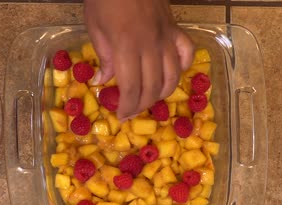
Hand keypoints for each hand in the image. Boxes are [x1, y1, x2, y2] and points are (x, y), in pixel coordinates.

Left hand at [84, 0, 193, 119]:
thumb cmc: (104, 0)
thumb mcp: (95, 29)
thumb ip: (104, 58)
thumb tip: (102, 81)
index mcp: (127, 47)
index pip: (132, 87)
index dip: (128, 107)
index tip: (122, 117)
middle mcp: (150, 45)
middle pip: (153, 86)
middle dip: (142, 105)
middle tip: (132, 111)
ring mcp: (166, 36)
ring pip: (173, 74)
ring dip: (162, 92)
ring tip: (150, 99)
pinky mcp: (175, 27)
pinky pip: (186, 52)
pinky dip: (183, 67)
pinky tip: (173, 74)